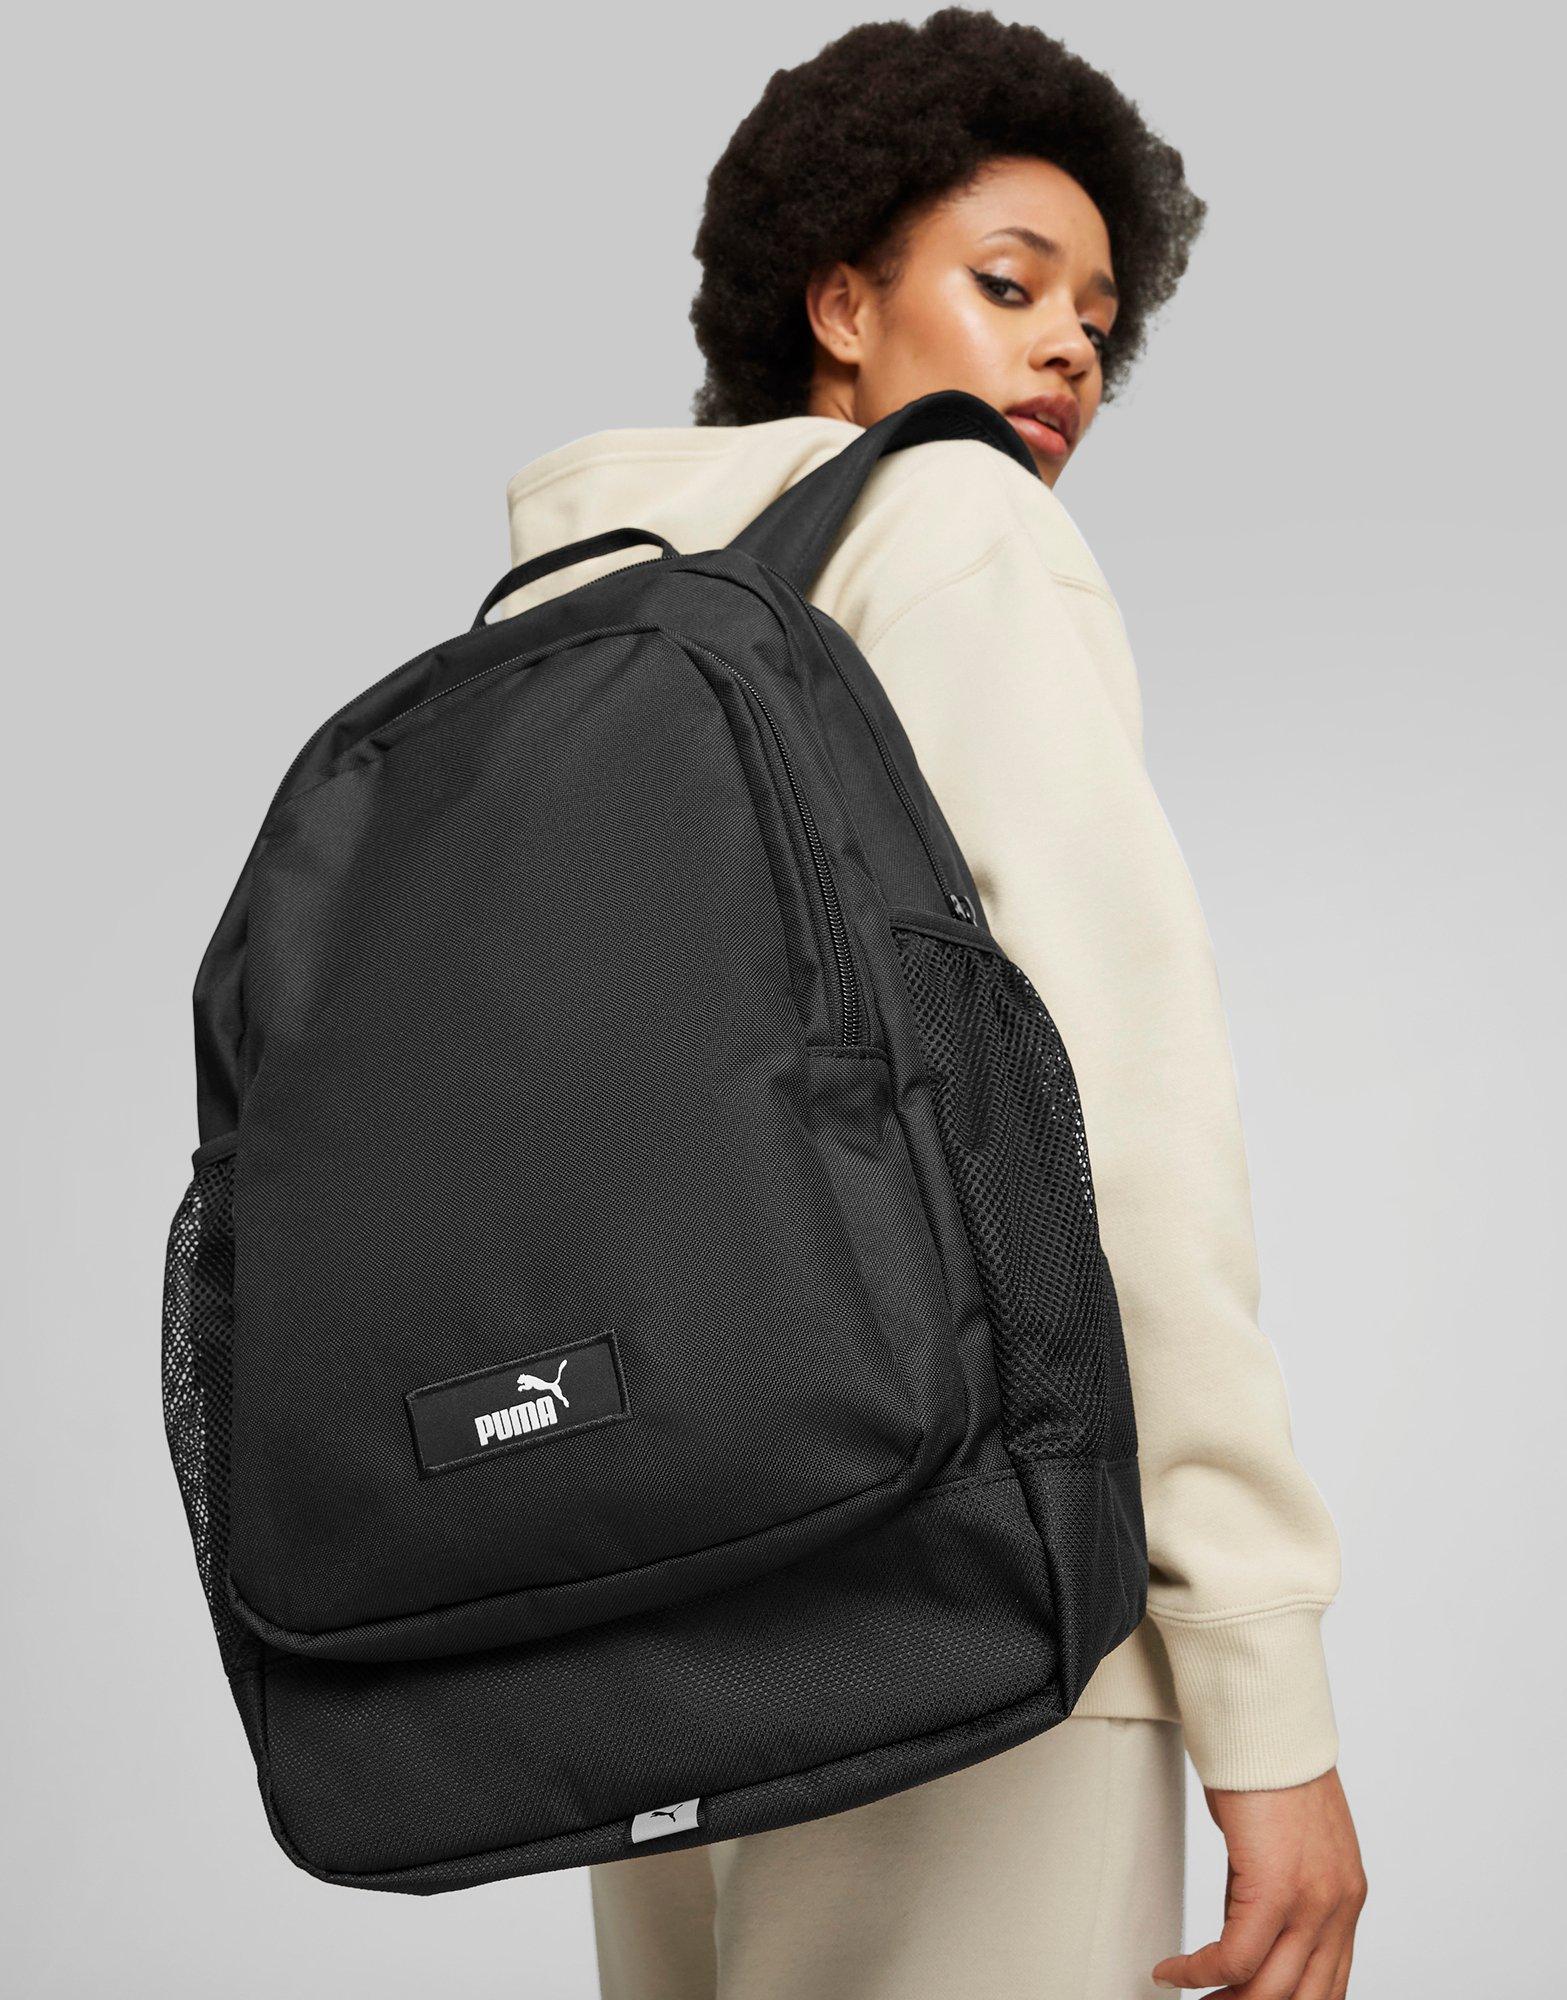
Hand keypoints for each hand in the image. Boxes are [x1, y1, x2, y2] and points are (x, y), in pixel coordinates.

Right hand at [1151, 1766, 1365, 1996]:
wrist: (1264, 1722)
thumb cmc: (1267, 1768)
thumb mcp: (1289, 1844)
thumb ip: (1278, 1892)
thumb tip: (1244, 1929)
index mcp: (1345, 1897)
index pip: (1330, 1984)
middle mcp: (1339, 1906)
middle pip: (1304, 1999)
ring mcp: (1313, 1902)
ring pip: (1270, 1991)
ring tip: (1192, 1999)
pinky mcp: (1275, 1889)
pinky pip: (1235, 1958)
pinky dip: (1199, 1972)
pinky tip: (1173, 1970)